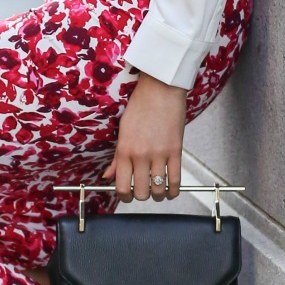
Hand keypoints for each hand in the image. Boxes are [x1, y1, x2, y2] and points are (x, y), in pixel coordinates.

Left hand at [104, 71, 186, 201]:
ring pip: (158, 190)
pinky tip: (170, 191)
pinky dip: (173, 191)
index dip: (124, 196)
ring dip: (157, 194)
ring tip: (157, 190)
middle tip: (143, 190)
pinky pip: (176, 180)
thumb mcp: (123, 130)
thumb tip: (108, 176)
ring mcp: (159, 154)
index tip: (127, 195)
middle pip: (141, 193)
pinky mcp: (176, 151)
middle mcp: (140, 155)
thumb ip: (117, 157)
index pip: (121, 186)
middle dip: (141, 196)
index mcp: (124, 150)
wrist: (161, 88)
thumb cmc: (140, 106)